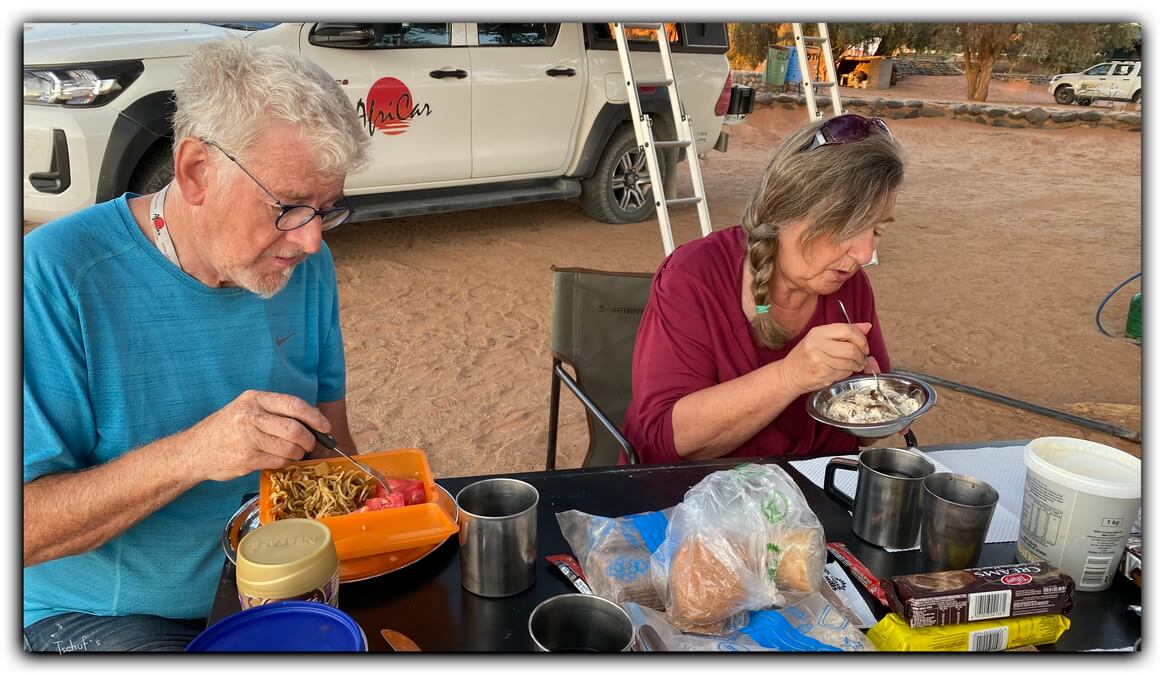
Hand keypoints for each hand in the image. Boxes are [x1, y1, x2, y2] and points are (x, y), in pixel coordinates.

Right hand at [177, 390, 331, 481]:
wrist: (193, 451)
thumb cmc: (226, 429)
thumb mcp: (246, 410)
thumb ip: (274, 412)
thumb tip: (312, 421)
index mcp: (254, 399)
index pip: (294, 404)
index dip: (315, 417)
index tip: (325, 427)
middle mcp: (251, 416)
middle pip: (295, 429)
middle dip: (309, 439)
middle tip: (311, 445)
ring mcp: (247, 438)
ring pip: (289, 448)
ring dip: (298, 454)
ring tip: (294, 453)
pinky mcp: (246, 459)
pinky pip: (278, 462)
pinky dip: (285, 463)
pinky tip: (280, 460)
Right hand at [780, 322, 871, 394]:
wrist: (789, 374)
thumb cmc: (805, 356)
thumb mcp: (821, 338)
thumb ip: (844, 332)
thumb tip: (867, 326)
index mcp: (818, 332)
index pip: (848, 330)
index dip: (861, 339)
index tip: (864, 346)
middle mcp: (817, 344)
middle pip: (852, 348)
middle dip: (862, 355)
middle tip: (862, 359)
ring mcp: (819, 360)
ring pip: (850, 362)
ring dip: (856, 366)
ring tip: (854, 366)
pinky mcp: (821, 374)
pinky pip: (843, 373)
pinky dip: (847, 374)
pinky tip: (841, 371)